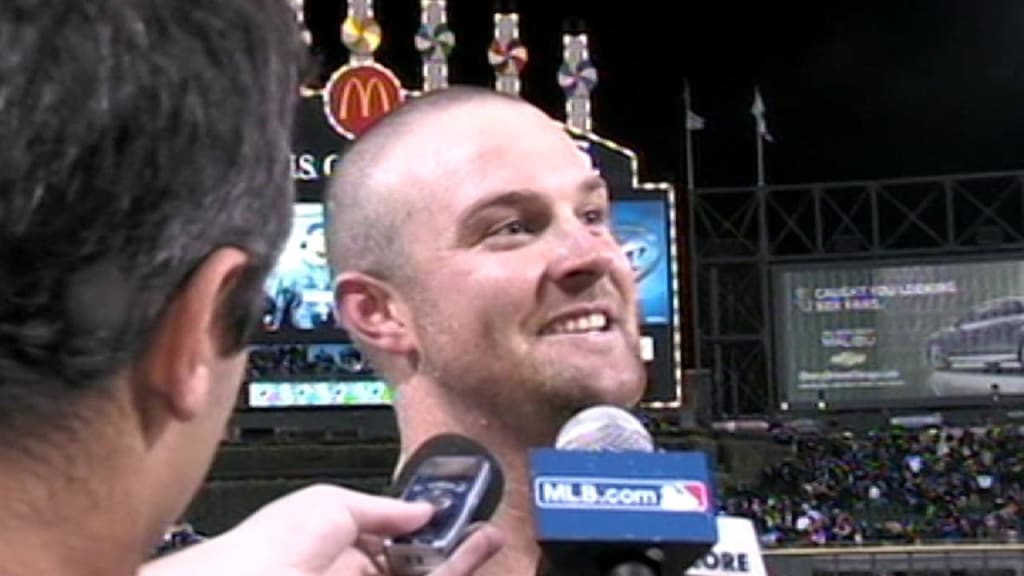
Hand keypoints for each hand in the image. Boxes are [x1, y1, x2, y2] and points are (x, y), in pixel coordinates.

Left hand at [140, 483, 502, 575]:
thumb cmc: (269, 546)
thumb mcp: (332, 505)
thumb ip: (385, 509)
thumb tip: (426, 508)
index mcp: (342, 546)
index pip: (398, 539)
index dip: (432, 528)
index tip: (459, 517)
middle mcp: (355, 573)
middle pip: (417, 564)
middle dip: (455, 548)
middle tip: (485, 531)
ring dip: (459, 561)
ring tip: (487, 539)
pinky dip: (448, 571)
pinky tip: (468, 557)